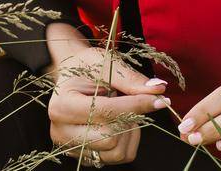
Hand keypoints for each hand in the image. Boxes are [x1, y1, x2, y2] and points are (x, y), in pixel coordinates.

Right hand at [42, 23, 170, 164]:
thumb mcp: (105, 63)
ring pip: (116, 151)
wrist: (73, 79)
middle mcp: (61, 132)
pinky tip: (121, 123)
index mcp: (61, 105)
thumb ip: (130, 78)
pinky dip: (128, 141)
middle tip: (131, 100)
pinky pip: (119, 157)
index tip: (159, 99)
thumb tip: (158, 89)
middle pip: (110, 137)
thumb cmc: (87, 68)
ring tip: (124, 111)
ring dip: (129, 131)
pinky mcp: (86, 157)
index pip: (105, 111)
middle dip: (129, 118)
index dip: (135, 105)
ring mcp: (72, 148)